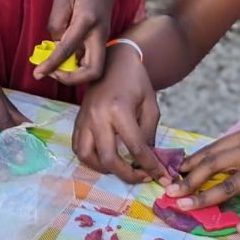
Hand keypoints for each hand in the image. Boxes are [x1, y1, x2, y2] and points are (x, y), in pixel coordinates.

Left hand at [33, 0, 126, 85]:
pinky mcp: (101, 38)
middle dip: (72, 79)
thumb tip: (55, 43)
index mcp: (87, 21)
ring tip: (54, 64)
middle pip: (93, 72)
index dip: (51, 66)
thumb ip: (56, 22)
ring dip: (74, 73)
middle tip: (51, 72)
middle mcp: (99, 34)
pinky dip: (77, 63)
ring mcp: (103, 37)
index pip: (67, 50)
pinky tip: (63, 55)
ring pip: (94, 68)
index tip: (37, 74)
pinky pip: (91, 59)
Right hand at [71, 46, 168, 184]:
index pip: (135, 148)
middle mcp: (98, 116)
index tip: (161, 177)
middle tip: (142, 178)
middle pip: (108, 158)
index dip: (151, 166)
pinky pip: (78, 146)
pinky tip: (104, 159)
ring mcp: (84, 118)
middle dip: (127, 175)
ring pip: (87, 156)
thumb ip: (149, 134)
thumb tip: (150, 161)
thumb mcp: (150, 106)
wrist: (114, 61)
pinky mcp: (78, 119)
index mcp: (119, 109)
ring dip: (104, 169)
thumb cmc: (136, 82)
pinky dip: (90, 158)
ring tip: (120, 169)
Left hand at [166, 128, 239, 230]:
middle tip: (170, 194)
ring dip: (205, 198)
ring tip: (187, 208)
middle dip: (188, 181)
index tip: (171, 175)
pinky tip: (238, 227)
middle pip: (213, 165)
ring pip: (230, 184)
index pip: (210, 150)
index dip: (189, 164)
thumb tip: (212, 169)